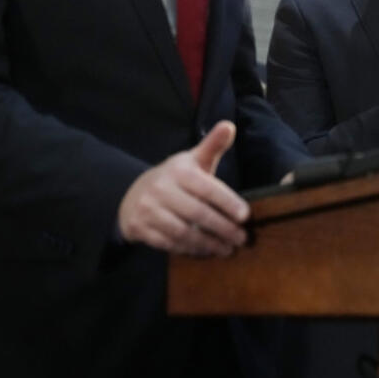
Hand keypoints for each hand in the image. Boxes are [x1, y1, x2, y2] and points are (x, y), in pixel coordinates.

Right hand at [117, 121, 248, 255]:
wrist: (132, 194)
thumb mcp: (192, 159)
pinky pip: (169, 243)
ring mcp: (148, 210)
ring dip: (208, 244)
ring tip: (227, 249)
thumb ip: (212, 146)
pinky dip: (189, 250)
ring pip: (183, 232)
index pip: (208, 188)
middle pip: (198, 213)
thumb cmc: (174, 178)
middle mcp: (162, 189)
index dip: (228, 203)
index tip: (245, 216)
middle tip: (242, 239)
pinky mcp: (140, 228)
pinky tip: (206, 252)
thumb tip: (230, 126)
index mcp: (179, 171)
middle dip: (223, 228)